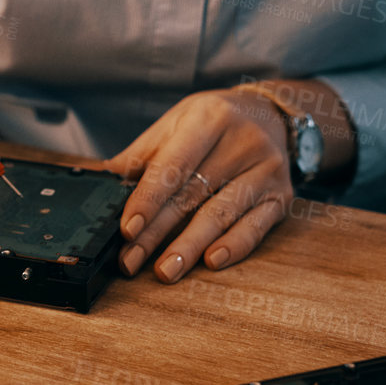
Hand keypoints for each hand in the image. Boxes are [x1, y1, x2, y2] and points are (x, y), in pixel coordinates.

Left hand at [101, 89, 291, 281]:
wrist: (270, 114)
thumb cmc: (214, 121)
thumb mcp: (177, 122)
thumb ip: (142, 154)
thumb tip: (104, 183)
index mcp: (209, 119)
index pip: (173, 165)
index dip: (148, 200)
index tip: (127, 229)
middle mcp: (242, 142)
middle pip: (191, 196)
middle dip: (157, 233)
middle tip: (131, 261)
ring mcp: (265, 170)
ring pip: (221, 214)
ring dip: (190, 247)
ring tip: (165, 270)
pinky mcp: (281, 195)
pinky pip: (256, 226)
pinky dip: (234, 245)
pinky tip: (212, 261)